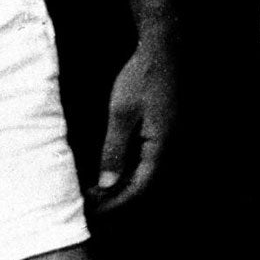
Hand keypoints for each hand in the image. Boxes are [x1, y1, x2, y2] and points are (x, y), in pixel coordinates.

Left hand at [92, 22, 175, 212]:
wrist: (163, 49)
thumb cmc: (142, 77)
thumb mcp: (121, 113)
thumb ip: (114, 150)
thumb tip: (107, 184)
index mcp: (162, 146)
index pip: (140, 189)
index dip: (116, 204)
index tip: (92, 211)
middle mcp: (170, 147)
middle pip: (144, 185)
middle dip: (117, 199)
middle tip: (89, 205)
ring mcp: (169, 139)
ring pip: (146, 174)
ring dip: (122, 185)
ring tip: (95, 192)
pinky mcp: (165, 131)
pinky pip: (147, 159)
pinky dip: (129, 169)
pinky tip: (111, 168)